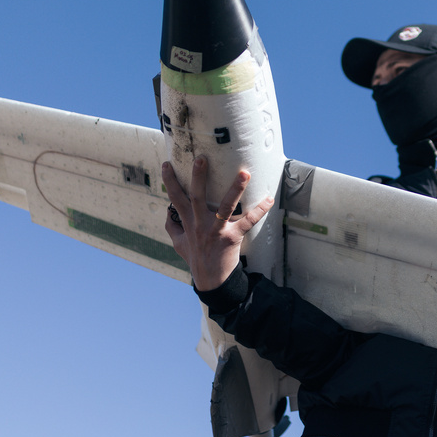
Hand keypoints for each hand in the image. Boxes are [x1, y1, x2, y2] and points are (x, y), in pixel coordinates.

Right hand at [162, 157, 273, 290]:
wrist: (211, 279)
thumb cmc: (195, 257)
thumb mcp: (178, 243)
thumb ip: (172, 226)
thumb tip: (168, 211)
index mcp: (187, 222)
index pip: (176, 198)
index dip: (170, 181)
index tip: (167, 164)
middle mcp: (200, 224)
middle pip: (197, 197)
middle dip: (198, 177)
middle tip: (201, 157)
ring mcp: (216, 231)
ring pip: (225, 207)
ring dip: (235, 189)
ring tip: (244, 173)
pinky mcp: (232, 238)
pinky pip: (248, 222)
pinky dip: (259, 211)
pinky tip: (268, 199)